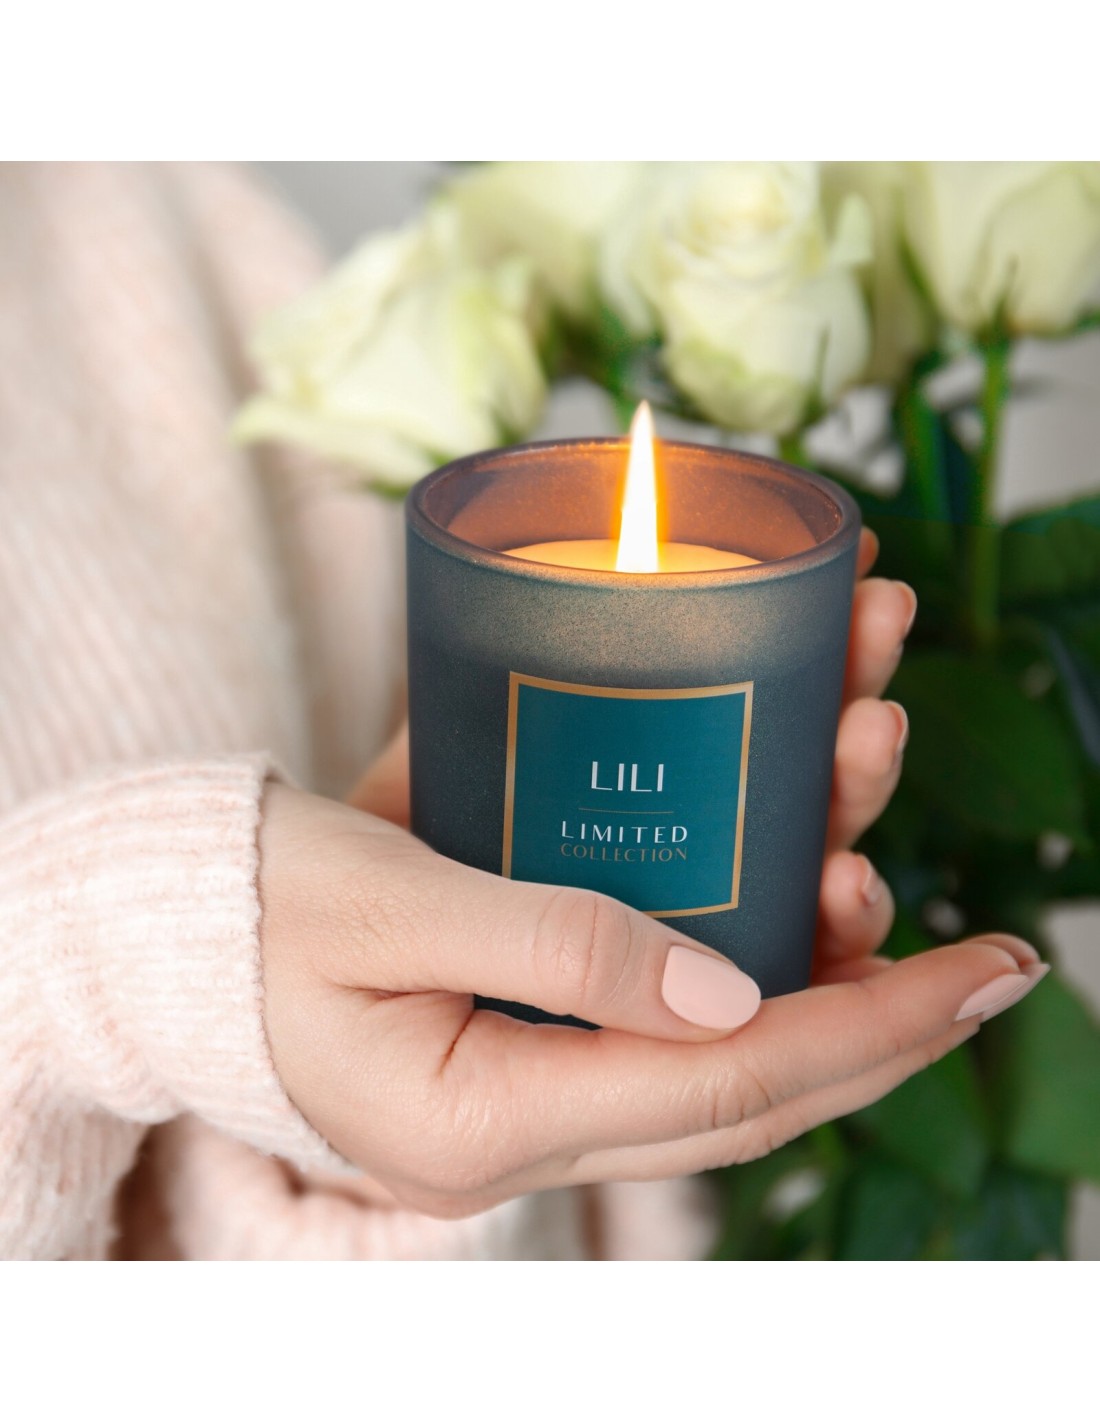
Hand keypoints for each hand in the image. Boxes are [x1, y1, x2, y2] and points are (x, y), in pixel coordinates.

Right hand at [260, 531, 1045, 1216]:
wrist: (160, 921)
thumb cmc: (243, 905)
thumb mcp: (385, 901)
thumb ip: (554, 941)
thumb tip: (730, 987)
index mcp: (486, 1115)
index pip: (730, 1084)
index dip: (876, 1025)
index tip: (990, 969)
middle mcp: (528, 1121)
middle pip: (752, 1080)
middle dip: (881, 1000)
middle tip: (988, 936)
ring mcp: (530, 1085)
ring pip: (720, 1042)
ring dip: (817, 948)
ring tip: (880, 841)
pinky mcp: (524, 1038)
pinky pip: (665, 1019)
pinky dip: (747, 951)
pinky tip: (799, 873)